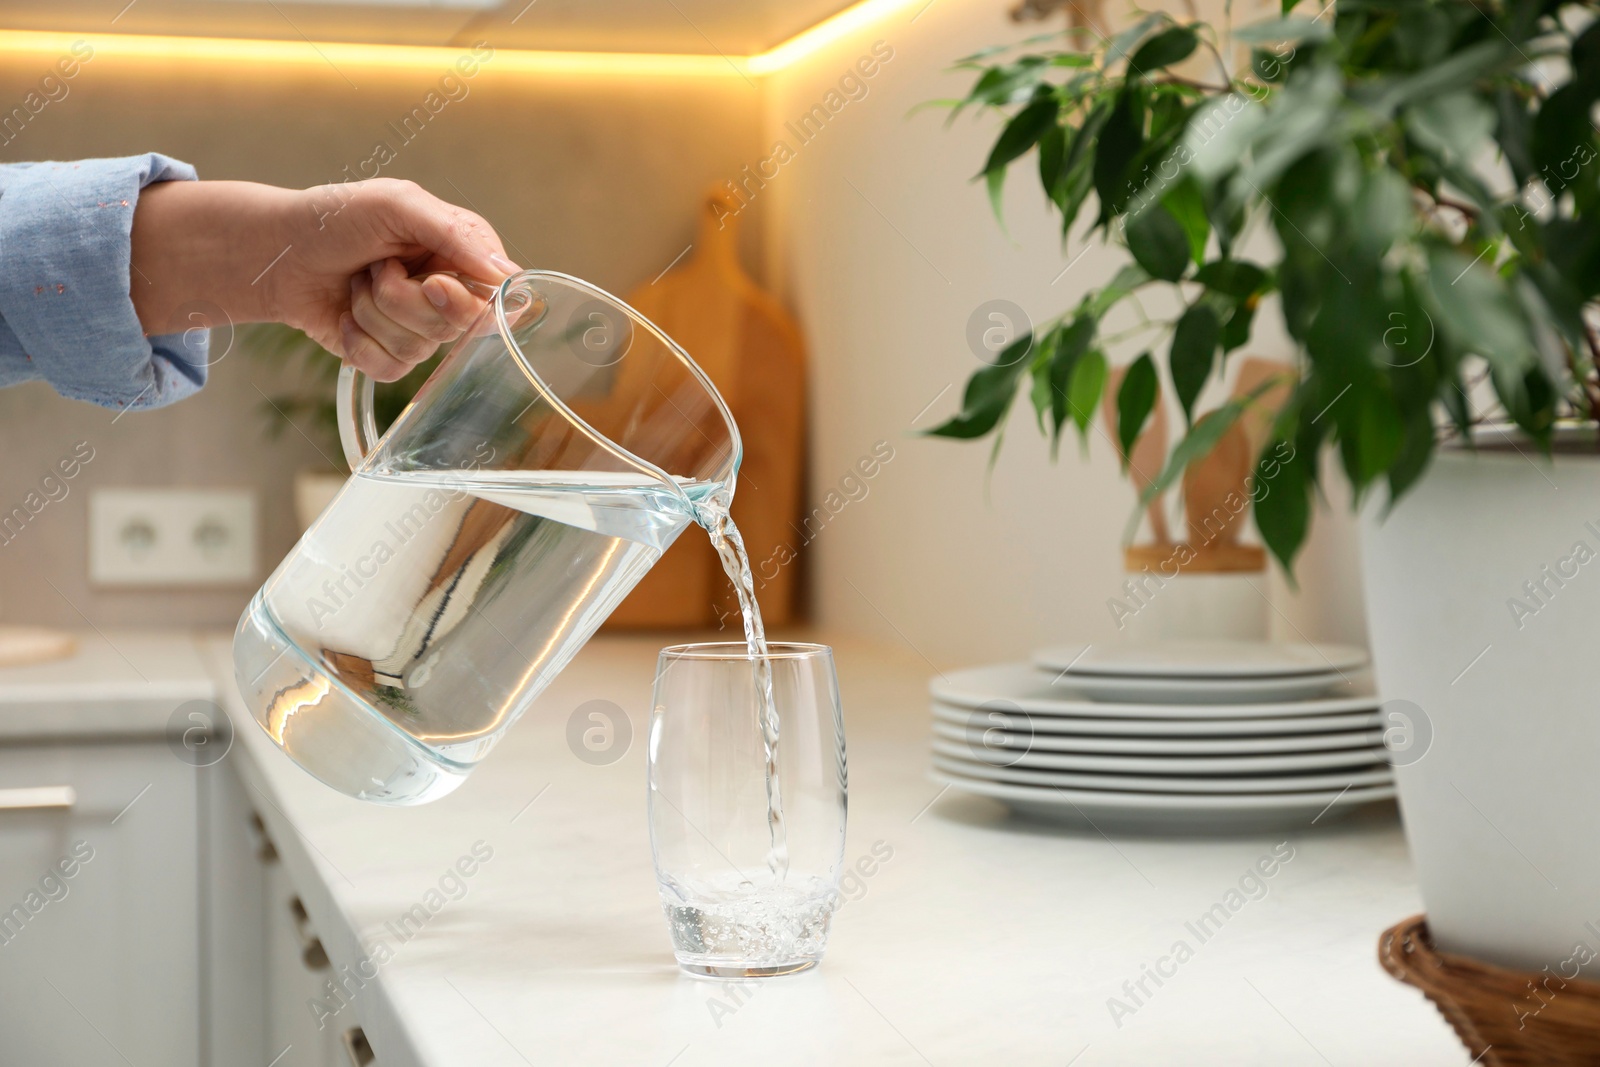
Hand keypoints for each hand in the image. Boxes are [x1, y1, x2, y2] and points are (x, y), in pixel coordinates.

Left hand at [130, 178, 518, 380]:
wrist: (277, 253)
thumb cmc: (336, 217)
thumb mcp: (398, 204)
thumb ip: (455, 234)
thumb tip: (508, 277)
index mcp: (462, 253)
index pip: (496, 297)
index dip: (463, 299)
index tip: (433, 282)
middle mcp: (449, 293)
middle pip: (457, 326)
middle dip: (404, 299)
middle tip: (378, 269)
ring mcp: (420, 327)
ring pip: (420, 348)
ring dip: (373, 313)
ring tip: (356, 283)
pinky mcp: (390, 355)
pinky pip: (392, 370)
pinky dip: (359, 343)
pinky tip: (345, 317)